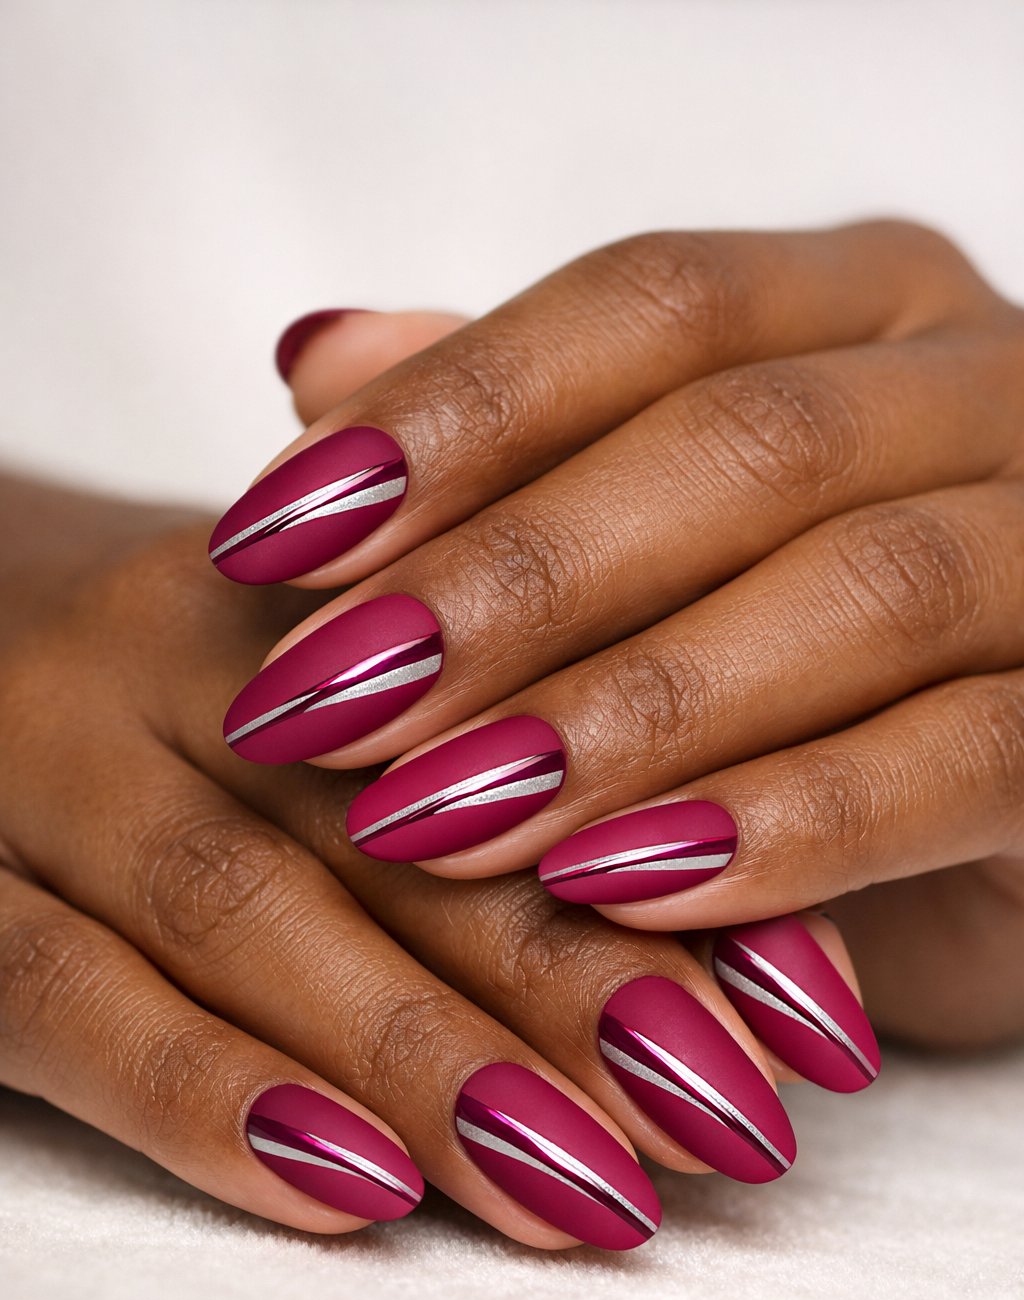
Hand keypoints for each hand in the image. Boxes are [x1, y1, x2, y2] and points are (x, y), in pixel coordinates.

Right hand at [1, 474, 870, 1252]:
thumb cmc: (188, 689)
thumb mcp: (331, 676)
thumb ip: (499, 731)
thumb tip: (726, 864)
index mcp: (307, 593)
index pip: (511, 720)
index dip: (667, 868)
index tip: (806, 1013)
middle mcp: (172, 657)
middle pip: (391, 818)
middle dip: (571, 980)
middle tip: (722, 1119)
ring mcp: (37, 763)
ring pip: (235, 902)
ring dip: (417, 1051)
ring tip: (581, 1190)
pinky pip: (50, 992)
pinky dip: (193, 1094)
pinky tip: (337, 1189)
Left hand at [226, 220, 1023, 1050]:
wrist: (1012, 815)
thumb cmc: (805, 659)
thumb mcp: (654, 543)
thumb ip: (513, 444)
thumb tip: (315, 359)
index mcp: (863, 310)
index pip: (651, 306)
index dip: (453, 413)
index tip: (269, 540)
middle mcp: (982, 395)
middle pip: (746, 444)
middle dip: (515, 581)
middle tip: (326, 703)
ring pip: (866, 594)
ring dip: (631, 714)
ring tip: (442, 813)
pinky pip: (970, 756)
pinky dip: (795, 827)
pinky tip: (627, 888)